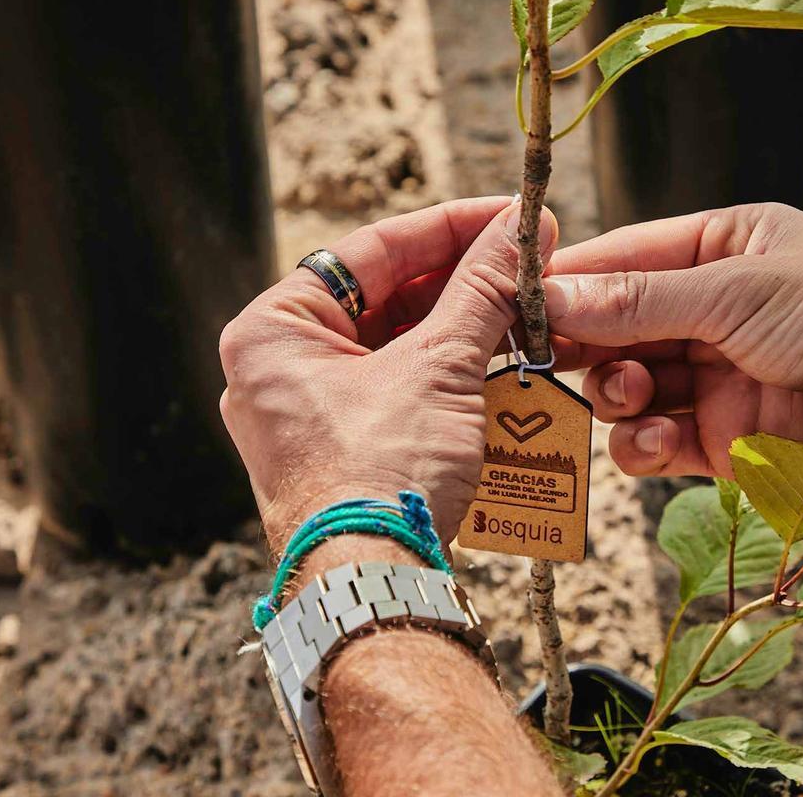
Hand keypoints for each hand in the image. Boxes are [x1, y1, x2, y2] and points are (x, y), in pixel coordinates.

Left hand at [218, 196, 556, 546]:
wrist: (372, 587)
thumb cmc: (382, 475)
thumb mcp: (439, 368)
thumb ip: (481, 291)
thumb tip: (520, 232)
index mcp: (274, 330)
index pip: (372, 250)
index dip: (450, 226)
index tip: (509, 216)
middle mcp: (280, 367)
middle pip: (386, 297)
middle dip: (463, 281)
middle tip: (529, 262)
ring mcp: (309, 413)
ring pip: (397, 346)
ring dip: (463, 328)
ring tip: (527, 308)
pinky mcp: (342, 450)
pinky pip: (399, 390)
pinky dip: (449, 373)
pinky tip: (502, 358)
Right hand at [544, 203, 802, 494]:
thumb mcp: (738, 290)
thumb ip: (639, 300)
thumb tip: (548, 295)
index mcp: (719, 250)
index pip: (622, 261)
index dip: (568, 283)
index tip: (514, 305)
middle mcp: (711, 313)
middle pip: (615, 329)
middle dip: (584, 345)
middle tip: (545, 359)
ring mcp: (718, 379)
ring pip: (629, 389)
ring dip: (616, 394)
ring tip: (632, 393)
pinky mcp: (727, 441)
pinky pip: (659, 442)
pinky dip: (644, 444)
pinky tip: (655, 439)